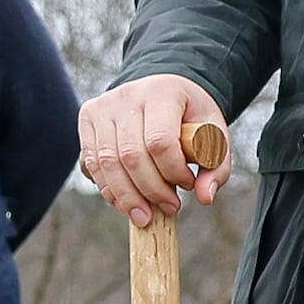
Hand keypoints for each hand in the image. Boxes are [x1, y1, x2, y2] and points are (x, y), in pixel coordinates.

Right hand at [77, 76, 228, 225]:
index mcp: (163, 93)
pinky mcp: (87, 118)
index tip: (188, 184)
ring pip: (107, 163)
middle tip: (169, 208)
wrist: (164, 88)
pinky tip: (126, 202)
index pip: (160, 141)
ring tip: (145, 215)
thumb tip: (205, 198)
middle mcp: (128, 95)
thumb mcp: (214, 135)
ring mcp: (103, 106)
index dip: (173, 172)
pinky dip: (108, 189)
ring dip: (126, 197)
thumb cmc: (190, 116)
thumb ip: (216, 167)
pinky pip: (91, 163)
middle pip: (130, 156)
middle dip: (150, 191)